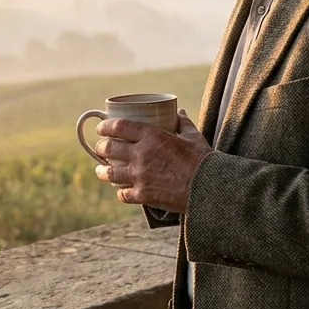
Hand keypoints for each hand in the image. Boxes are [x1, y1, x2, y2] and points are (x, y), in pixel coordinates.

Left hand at [93, 109, 212, 212]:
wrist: (208, 188)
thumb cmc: (202, 160)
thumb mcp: (193, 136)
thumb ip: (183, 123)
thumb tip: (179, 113)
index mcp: (152, 136)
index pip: (119, 126)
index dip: (106, 126)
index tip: (101, 128)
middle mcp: (141, 154)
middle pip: (109, 148)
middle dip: (100, 147)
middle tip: (100, 148)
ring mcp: (140, 176)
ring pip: (110, 172)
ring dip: (102, 171)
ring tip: (101, 170)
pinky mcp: (143, 195)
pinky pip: (122, 194)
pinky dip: (120, 192)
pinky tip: (121, 190)